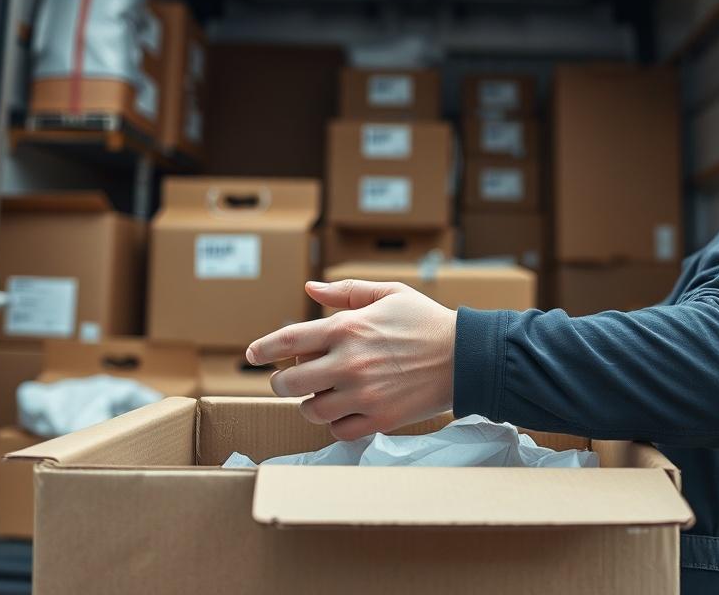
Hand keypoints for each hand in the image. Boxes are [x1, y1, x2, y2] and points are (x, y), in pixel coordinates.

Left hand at [246, 280, 457, 439]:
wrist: (467, 357)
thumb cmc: (427, 322)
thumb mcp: (389, 294)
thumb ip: (346, 293)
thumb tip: (311, 288)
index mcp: (346, 328)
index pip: (286, 341)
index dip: (262, 349)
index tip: (251, 355)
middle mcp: (348, 362)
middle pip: (288, 383)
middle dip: (281, 382)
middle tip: (289, 381)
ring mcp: (362, 394)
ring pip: (310, 410)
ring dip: (309, 404)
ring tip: (322, 395)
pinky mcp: (379, 419)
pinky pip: (338, 430)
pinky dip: (335, 423)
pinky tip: (345, 410)